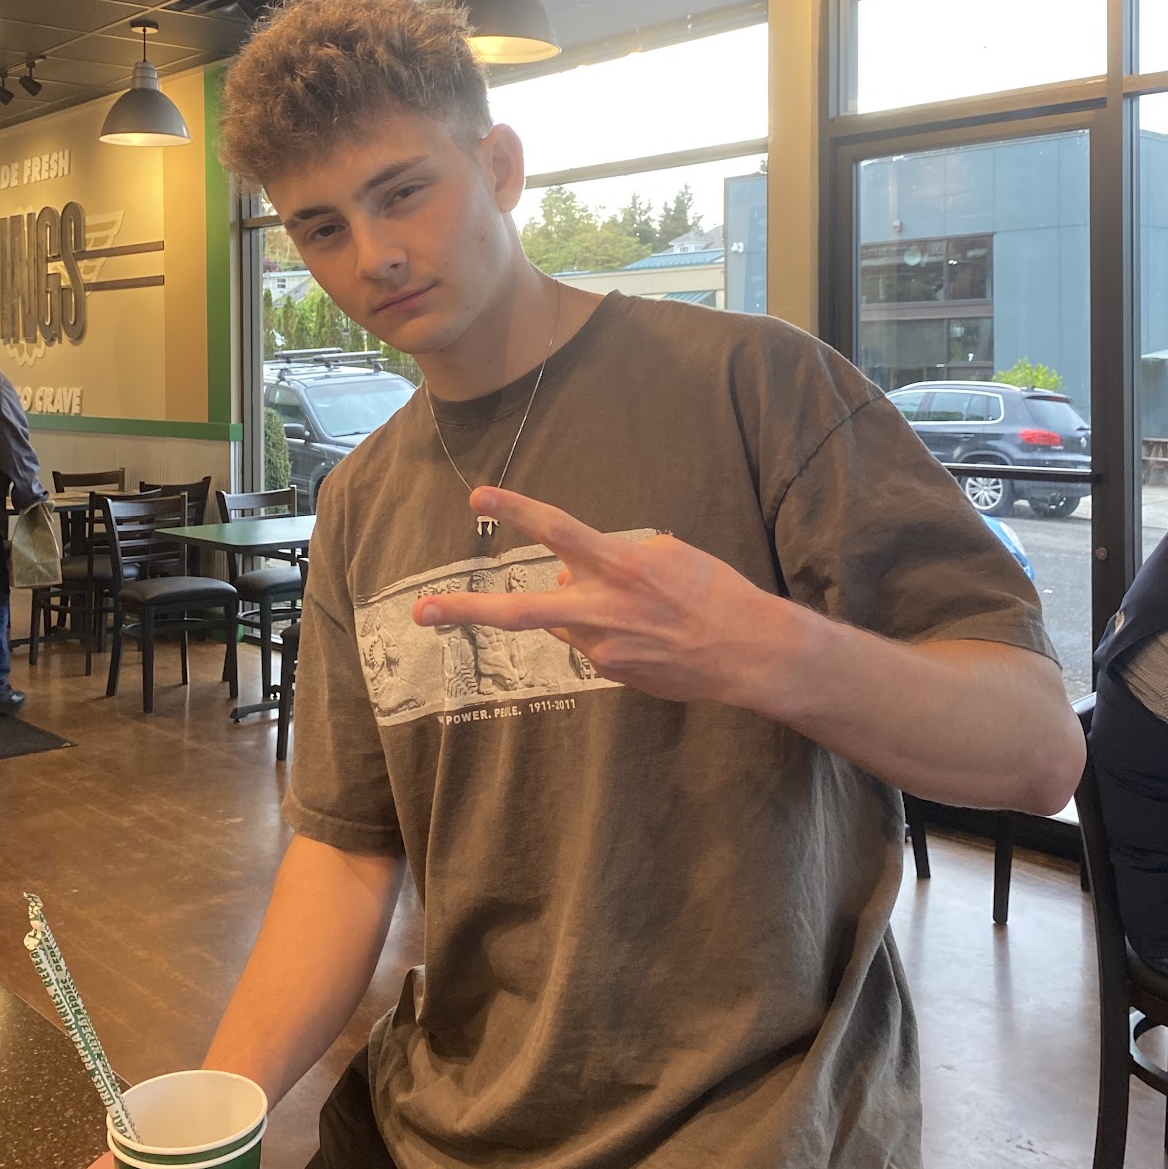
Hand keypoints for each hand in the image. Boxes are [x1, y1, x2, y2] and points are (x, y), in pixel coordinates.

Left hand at [411, 487, 793, 708]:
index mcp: (619, 565)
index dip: (517, 510)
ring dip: (578, 609)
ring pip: (563, 622)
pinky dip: (607, 633)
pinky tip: (648, 634)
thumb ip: (607, 562)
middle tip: (420, 612)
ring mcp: (602, 646)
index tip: (479, 496)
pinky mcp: (611, 673)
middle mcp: (601, 606)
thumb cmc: (712, 591)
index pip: (558, 530)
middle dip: (466, 610)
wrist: (748, 650)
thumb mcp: (665, 556)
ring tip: (636, 609)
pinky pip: (591, 644)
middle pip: (520, 610)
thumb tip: (564, 575)